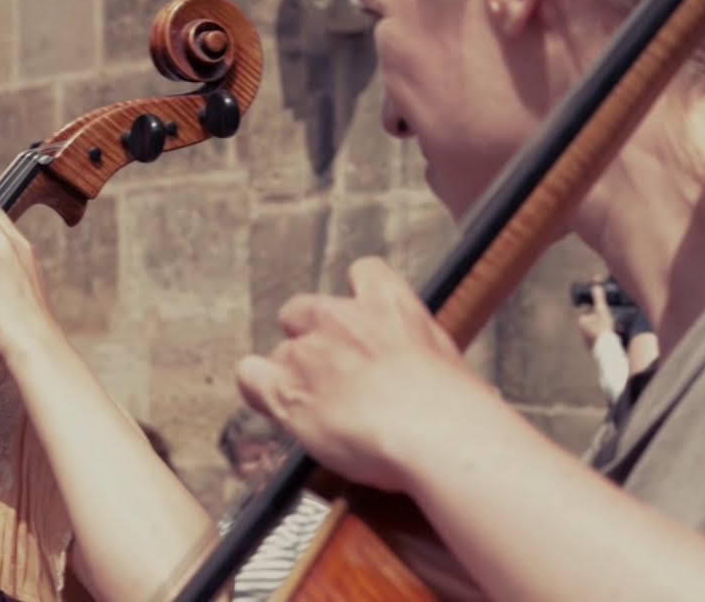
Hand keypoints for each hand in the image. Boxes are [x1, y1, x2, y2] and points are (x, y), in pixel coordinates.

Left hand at [235, 257, 474, 492]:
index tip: (362, 325)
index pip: (364, 273)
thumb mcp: (447, 362)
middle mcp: (342, 319)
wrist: (435, 431)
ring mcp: (309, 352)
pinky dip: (258, 389)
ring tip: (315, 407)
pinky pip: (250, 376)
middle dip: (310, 336)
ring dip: (292, 374)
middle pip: (303, 309)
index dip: (356, 299)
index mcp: (390, 304)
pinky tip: (275, 406)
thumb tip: (423, 374)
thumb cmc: (454, 409)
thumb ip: (420, 354)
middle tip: (331, 373)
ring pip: (281, 351)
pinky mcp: (286, 390)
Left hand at [575, 277, 615, 346]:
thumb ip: (599, 298)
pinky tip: (613, 338)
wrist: (607, 348)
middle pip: (593, 321)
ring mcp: (586, 340)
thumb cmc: (603, 328)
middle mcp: (581, 331)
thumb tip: (595, 285)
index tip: (607, 311)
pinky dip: (605, 338)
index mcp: (581, 321)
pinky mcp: (593, 348)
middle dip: (603, 320)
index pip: (590, 311)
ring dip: (605, 329)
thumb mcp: (602, 310)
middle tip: (612, 321)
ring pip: (597, 330)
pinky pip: (600, 340)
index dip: (599, 310)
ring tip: (615, 329)